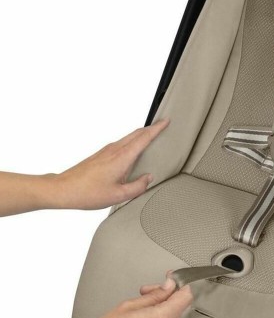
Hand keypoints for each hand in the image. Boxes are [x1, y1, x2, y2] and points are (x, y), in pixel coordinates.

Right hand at [37, 276, 192, 317]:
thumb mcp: (130, 305)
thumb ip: (155, 294)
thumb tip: (169, 286)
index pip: (186, 296)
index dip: (180, 284)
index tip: (173, 278)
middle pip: (178, 306)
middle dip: (166, 295)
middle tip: (148, 291)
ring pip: (171, 317)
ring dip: (161, 307)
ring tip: (141, 305)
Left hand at [55, 119, 169, 209]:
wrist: (63, 189)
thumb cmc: (87, 192)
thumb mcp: (118, 195)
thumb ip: (138, 187)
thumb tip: (148, 178)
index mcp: (121, 158)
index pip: (143, 138)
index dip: (157, 129)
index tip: (165, 121)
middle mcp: (114, 150)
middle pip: (137, 133)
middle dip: (151, 128)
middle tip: (162, 125)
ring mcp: (106, 150)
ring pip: (129, 137)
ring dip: (142, 134)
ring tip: (151, 135)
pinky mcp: (101, 154)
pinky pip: (122, 142)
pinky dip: (132, 141)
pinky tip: (133, 149)